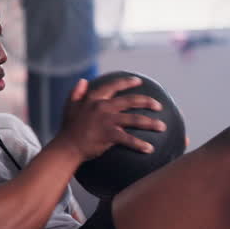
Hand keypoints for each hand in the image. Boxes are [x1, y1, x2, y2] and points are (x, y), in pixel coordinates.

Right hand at [50, 76, 166, 161]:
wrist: (66, 147)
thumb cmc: (69, 129)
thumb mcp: (70, 107)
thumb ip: (76, 93)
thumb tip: (82, 80)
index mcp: (94, 99)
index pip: (113, 86)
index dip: (127, 82)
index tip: (139, 81)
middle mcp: (103, 107)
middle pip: (131, 101)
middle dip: (148, 101)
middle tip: (159, 105)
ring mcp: (107, 120)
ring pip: (135, 119)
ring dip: (151, 123)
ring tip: (163, 126)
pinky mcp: (109, 134)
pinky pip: (129, 139)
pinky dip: (140, 144)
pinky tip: (150, 149)